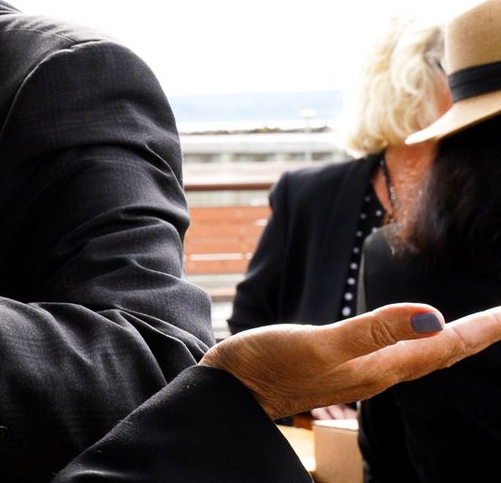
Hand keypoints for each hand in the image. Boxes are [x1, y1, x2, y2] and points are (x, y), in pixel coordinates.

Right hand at [203, 302, 500, 419]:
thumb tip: (434, 316)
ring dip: (451, 342)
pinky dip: (417, 344)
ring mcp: (359, 373)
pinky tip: (410, 340)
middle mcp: (378, 373)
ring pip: (421, 358)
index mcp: (382, 366)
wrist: (230, 389)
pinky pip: (396, 357)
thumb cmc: (268, 363)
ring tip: (474, 329)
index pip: (446, 345)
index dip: (482, 329)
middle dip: (475, 335)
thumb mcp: (321, 343)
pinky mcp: (340, 368)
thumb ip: (375, 330)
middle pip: (441, 354)